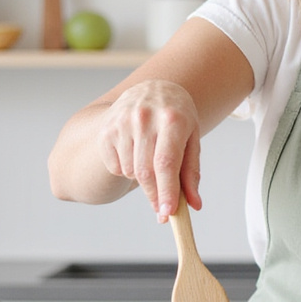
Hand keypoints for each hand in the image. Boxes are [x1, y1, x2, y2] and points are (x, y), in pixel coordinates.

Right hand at [97, 79, 202, 221]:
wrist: (152, 88)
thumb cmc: (177, 117)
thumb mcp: (192, 138)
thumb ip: (191, 173)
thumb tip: (193, 204)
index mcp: (172, 118)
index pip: (166, 163)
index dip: (166, 191)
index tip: (167, 213)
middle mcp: (144, 118)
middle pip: (146, 172)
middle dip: (155, 196)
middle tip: (163, 210)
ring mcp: (122, 122)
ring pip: (130, 171)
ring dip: (142, 179)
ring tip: (151, 160)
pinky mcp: (107, 129)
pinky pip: (116, 166)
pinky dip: (126, 170)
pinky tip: (135, 153)